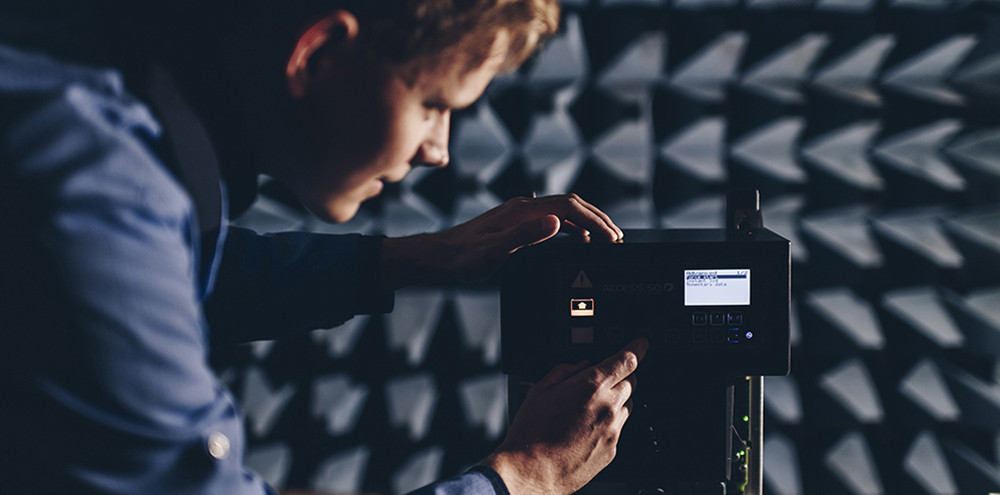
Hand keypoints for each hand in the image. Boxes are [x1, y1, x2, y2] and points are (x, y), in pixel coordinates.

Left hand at [381, 194, 622, 288]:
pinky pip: (551, 219)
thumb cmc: (461, 259)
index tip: (612, 238)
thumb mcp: (494, 253)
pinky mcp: (514, 223)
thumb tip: (556, 223)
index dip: (595, 220)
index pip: (569, 207)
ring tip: (603, 240)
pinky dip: (569, 227)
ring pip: (562, 211)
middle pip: (570, 204)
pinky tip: (573, 240)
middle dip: (597, 219)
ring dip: (585, 222)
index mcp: (521, 211)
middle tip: (617, 238)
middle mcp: (522, 207)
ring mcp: (518, 214)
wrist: (436, 258)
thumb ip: (525, 237)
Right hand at [484, 338, 648, 493]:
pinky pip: (619, 428)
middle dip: (619, 376)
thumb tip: (581, 365)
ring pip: (627, 405)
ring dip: (615, 400)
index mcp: (591, 385)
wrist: (532, 471)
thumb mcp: (540, 389)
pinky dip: (608, 423)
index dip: (637, 348)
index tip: (641, 344)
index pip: (627, 360)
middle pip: (631, 381)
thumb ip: (565, 370)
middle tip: (598, 382)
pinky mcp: (612, 449)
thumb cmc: (531, 432)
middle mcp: (608, 406)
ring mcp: (613, 430)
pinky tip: (585, 429)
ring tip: (586, 410)